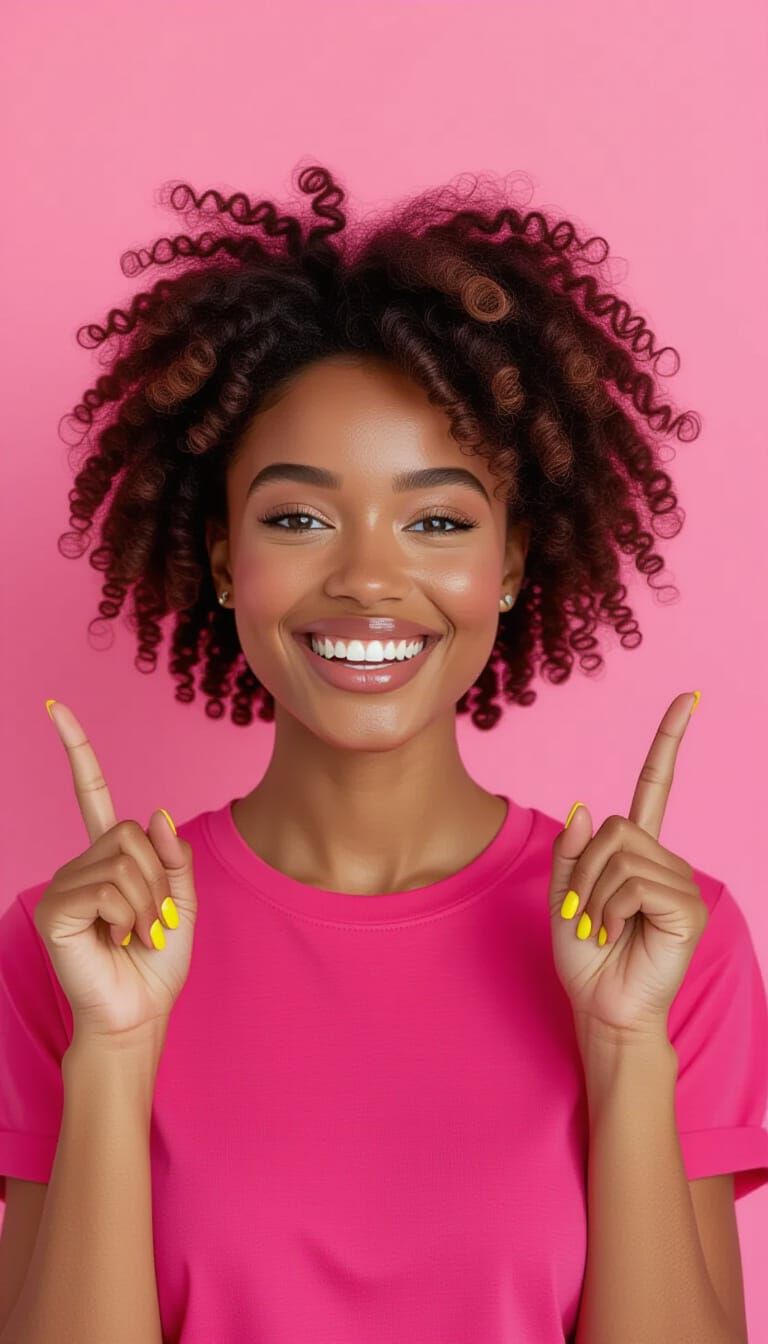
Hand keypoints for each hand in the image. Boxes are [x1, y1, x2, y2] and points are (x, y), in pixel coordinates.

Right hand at [35, 701, 197, 1047]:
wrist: (139, 1013)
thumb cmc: (157, 963)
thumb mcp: (182, 902)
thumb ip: (174, 856)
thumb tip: (156, 813)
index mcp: (109, 857)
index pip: (91, 792)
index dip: (76, 749)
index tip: (55, 707)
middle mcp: (81, 864)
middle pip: (133, 832)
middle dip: (158, 878)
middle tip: (152, 920)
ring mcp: (64, 885)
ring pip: (126, 860)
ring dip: (148, 902)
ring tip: (136, 934)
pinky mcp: (55, 909)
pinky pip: (110, 888)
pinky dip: (130, 914)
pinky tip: (118, 939)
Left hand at [548, 691, 706, 1045]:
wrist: (601, 1007)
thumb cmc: (584, 957)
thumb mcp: (563, 897)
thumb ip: (570, 852)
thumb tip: (583, 808)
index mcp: (635, 852)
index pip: (655, 786)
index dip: (669, 741)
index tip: (687, 697)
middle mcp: (663, 860)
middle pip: (614, 826)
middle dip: (586, 870)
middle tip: (587, 913)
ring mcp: (679, 882)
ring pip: (620, 854)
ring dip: (595, 894)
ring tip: (603, 928)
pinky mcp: (687, 907)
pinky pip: (634, 881)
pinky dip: (612, 908)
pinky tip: (619, 934)